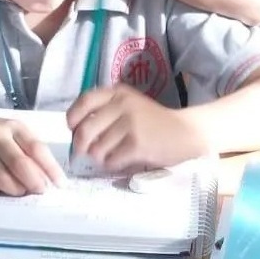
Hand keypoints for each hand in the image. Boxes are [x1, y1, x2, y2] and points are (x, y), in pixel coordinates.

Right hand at [0, 113, 64, 195]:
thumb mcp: (13, 131)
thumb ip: (30, 149)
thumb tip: (48, 176)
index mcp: (14, 127)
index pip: (36, 148)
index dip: (50, 168)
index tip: (60, 183)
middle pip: (19, 164)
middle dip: (34, 182)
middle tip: (41, 191)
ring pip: (2, 178)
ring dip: (16, 190)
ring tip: (22, 191)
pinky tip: (1, 188)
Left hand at [67, 85, 204, 172]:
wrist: (186, 132)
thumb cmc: (154, 122)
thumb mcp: (130, 105)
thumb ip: (107, 111)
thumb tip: (76, 131)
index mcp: (118, 93)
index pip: (84, 101)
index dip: (72, 118)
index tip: (73, 129)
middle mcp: (122, 105)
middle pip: (85, 130)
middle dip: (81, 145)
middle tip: (87, 152)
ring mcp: (130, 124)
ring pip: (97, 149)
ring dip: (100, 157)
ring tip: (111, 155)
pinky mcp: (137, 144)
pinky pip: (111, 160)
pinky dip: (113, 164)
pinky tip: (122, 161)